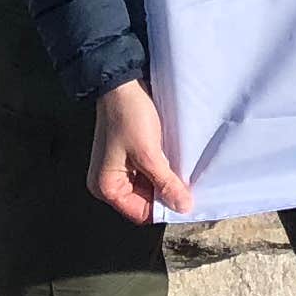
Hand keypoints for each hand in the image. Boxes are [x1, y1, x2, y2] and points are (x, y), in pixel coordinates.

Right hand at [87, 78, 196, 221]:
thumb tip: (184, 207)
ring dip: (165, 180)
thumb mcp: (149, 153)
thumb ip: (166, 183)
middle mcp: (109, 182)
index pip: (141, 212)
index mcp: (106, 187)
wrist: (123, 83)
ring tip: (183, 173)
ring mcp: (118, 169)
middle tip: (189, 185)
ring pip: (148, 186)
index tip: (188, 201)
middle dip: (165, 193)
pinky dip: (161, 169)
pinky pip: (147, 172)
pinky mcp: (128, 157)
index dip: (164, 208)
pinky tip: (175, 162)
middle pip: (144, 200)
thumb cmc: (129, 117)